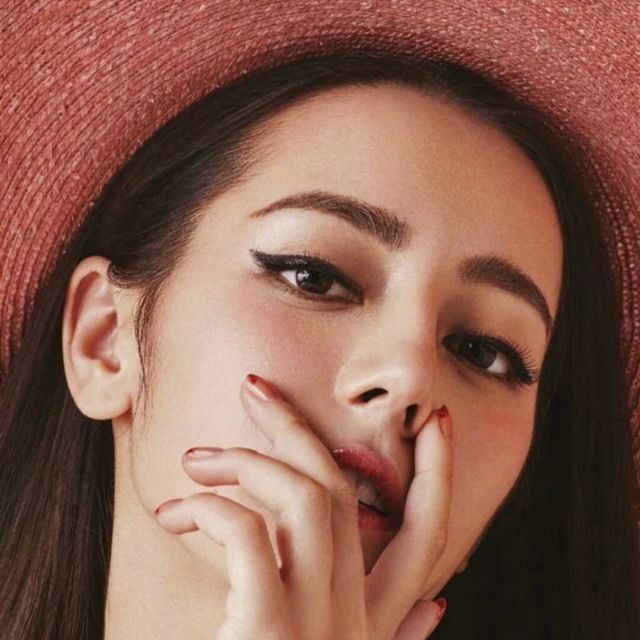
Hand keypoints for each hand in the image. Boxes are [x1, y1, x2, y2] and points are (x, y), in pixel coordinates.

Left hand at [154, 373, 452, 638]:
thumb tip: (440, 604)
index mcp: (368, 630)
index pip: (426, 539)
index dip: (439, 477)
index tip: (435, 424)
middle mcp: (352, 625)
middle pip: (345, 495)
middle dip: (303, 429)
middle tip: (258, 388)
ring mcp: (314, 627)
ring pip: (303, 497)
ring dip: (245, 461)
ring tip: (197, 457)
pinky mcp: (265, 631)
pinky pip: (246, 533)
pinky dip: (210, 507)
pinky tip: (177, 511)